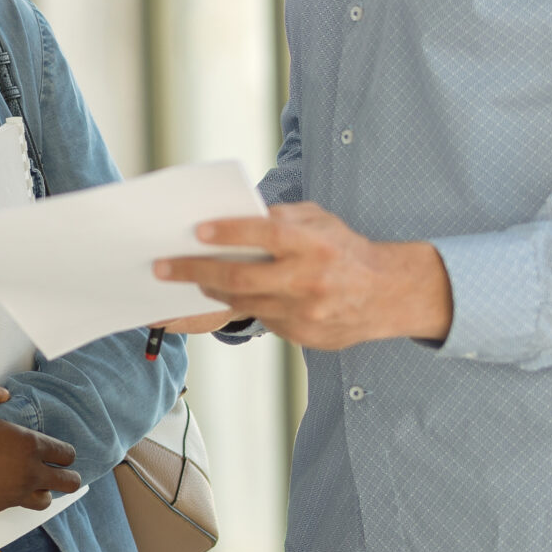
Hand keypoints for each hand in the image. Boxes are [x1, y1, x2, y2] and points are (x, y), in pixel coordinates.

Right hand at [0, 381, 80, 519]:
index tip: (62, 452)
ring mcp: (15, 495)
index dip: (67, 452)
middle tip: (64, 473)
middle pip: (68, 482)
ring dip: (45, 491)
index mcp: (29, 447)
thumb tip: (2, 392)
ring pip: (45, 500)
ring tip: (36, 484)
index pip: (66, 453)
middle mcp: (29, 474)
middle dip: (70, 477)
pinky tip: (0, 488)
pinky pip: (15, 506)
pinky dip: (14, 498)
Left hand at [154, 202, 452, 350]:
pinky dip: (245, 305)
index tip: (197, 231)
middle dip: (194, 271)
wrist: (389, 295)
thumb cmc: (345, 250)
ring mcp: (305, 312)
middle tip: (162, 266)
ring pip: (244, 303)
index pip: (264, 234)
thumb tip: (233, 215)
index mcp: (313, 244)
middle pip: (240, 278)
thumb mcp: (320, 221)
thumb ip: (281, 217)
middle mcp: (308, 279)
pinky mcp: (304, 335)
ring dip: (212, 291)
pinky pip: (263, 319)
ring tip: (191, 279)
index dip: (228, 232)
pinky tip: (229, 295)